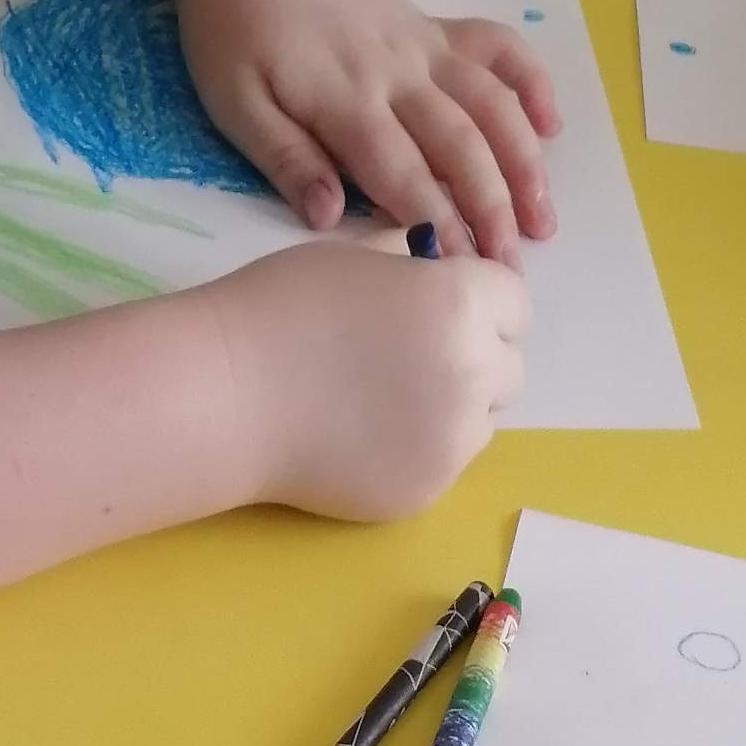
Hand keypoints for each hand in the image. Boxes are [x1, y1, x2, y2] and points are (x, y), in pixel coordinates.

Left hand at [173, 0, 560, 259]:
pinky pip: (496, 47)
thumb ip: (286, 159)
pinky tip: (551, 123)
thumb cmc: (233, 26)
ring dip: (524, 161)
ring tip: (543, 217)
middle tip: (510, 268)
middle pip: (460, 145)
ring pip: (491, 103)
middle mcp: (397, 73)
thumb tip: (329, 216)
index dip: (436, 226)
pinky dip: (530, 80)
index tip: (459, 275)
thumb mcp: (235, 102)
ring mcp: (422, 45)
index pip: (404, 174)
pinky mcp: (432, 26)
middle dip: (491, 209)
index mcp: (346, 100)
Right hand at [210, 237, 527, 517]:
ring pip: (483, 419)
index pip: (515, 304)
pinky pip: (447, 462)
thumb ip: (413, 261)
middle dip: (475, 358)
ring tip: (385, 400)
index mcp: (459, 301)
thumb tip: (437, 261)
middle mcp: (472, 370)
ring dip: (454, 408)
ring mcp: (454, 438)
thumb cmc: (281, 310)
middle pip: (510, 367)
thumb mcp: (355, 256)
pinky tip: (366, 435)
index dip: (482, 305)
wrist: (230, 396)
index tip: (444, 313)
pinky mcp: (428, 489)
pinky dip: (420, 450)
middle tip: (413, 359)